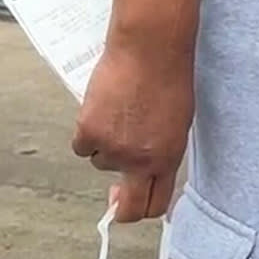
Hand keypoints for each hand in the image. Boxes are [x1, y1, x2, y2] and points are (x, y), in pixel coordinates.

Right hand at [71, 29, 196, 222]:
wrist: (149, 49)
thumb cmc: (168, 78)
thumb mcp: (176, 123)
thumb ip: (161, 151)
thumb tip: (145, 169)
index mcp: (168, 159)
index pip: (156, 204)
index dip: (143, 209)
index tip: (135, 202)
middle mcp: (141, 161)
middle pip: (128, 208)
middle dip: (119, 208)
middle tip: (114, 198)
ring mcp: (113, 149)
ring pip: (101, 163)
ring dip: (106, 147)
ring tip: (118, 115)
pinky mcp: (89, 131)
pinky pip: (82, 146)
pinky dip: (87, 132)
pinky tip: (100, 110)